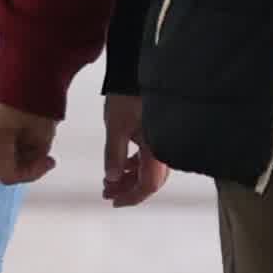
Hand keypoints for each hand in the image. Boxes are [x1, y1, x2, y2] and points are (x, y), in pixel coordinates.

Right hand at [0, 96, 57, 185]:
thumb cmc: (35, 95)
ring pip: (1, 145)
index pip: (7, 175)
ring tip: (37, 127)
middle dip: (27, 156)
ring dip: (20, 143)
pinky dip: (12, 132)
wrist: (27, 61)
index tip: (49, 160)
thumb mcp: (43, 133)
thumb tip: (35, 157)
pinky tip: (25, 119)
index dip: (31, 174)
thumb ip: (37, 154)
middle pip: (4, 158)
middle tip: (46, 143)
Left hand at [99, 93, 168, 207]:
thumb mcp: (116, 126)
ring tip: (109, 180)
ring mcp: (162, 140)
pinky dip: (134, 164)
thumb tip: (113, 178)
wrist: (137, 71)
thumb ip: (114, 155)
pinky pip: (149, 156)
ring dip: (130, 177)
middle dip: (128, 188)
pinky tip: (121, 165)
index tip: (115, 201)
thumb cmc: (128, 94)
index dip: (132, 197)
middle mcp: (165, 147)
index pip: (149, 184)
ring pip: (149, 169)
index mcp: (158, 148)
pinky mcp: (158, 132)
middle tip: (107, 192)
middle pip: (150, 180)